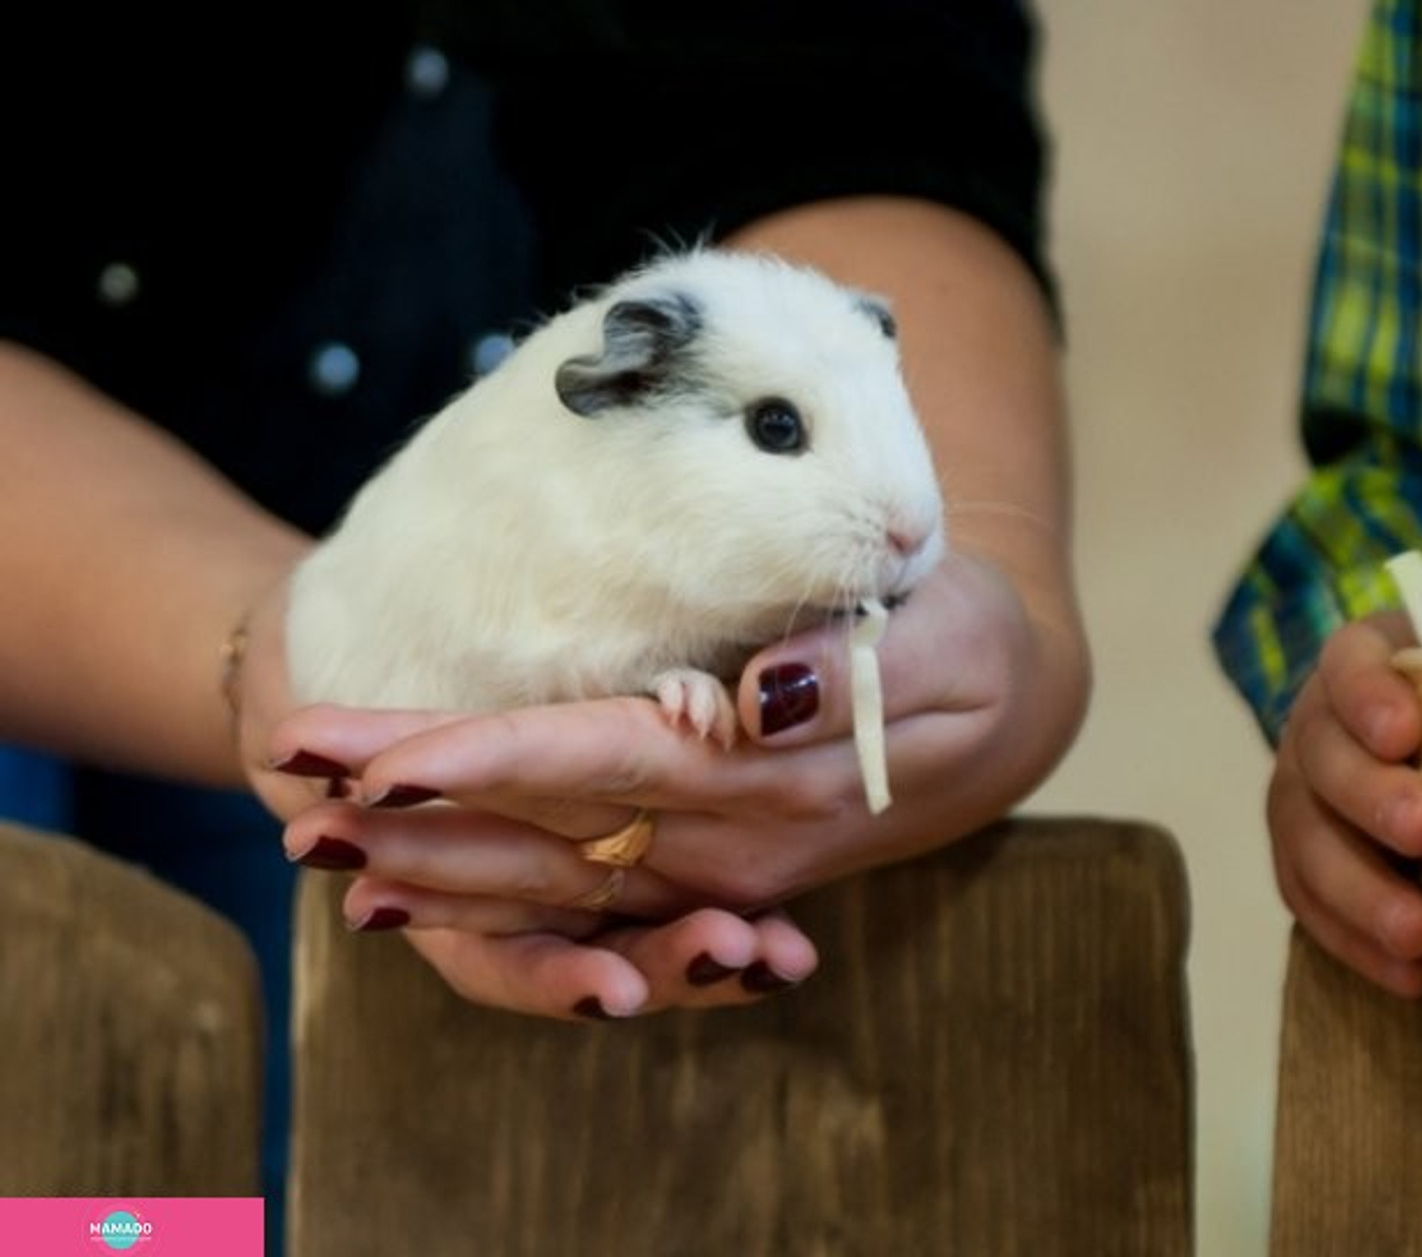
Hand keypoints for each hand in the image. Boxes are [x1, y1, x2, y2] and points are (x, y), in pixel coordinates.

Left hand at [266, 549, 1087, 1011]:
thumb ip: (864, 674)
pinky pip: (583, 904)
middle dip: (415, 812)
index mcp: (770, 776)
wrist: (1007, 710)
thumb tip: (761, 699)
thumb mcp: (954, 637)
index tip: (384, 761)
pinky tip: (408, 901)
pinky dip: (489, 908)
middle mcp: (726, 841)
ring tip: (314, 846)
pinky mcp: (708, 872)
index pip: (605, 762)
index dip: (491, 762)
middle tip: (290, 777)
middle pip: (548, 829)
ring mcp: (712, 871)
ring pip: (550, 881)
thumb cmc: (973, 643)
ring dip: (429, 870)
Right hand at [1268, 608, 1421, 997]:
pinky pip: (1310, 907)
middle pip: (1323, 757)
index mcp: (1364, 663)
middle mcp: (1317, 726)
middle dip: (1371, 797)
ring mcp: (1300, 797)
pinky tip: (1411, 978)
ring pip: (1306, 842)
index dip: (1369, 698)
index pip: (1350, 665)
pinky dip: (1356, 944)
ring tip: (1417, 933)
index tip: (1408, 733)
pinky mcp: (1300, 864)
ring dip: (1360, 891)